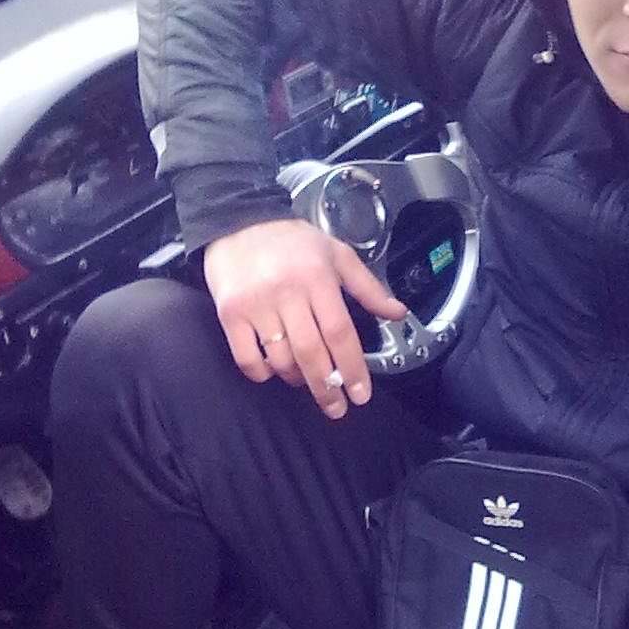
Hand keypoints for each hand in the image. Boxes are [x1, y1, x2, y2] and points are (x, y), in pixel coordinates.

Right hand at [202, 218, 406, 417]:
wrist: (238, 220)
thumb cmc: (293, 241)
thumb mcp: (337, 254)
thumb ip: (369, 287)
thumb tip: (399, 313)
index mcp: (318, 279)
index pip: (340, 333)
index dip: (353, 368)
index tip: (361, 395)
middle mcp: (287, 293)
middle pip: (312, 353)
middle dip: (328, 388)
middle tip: (337, 408)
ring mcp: (256, 305)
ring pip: (281, 359)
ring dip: (297, 378)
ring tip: (306, 379)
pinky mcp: (229, 314)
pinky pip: (247, 358)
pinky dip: (262, 373)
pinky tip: (274, 369)